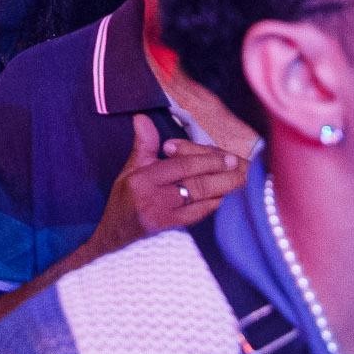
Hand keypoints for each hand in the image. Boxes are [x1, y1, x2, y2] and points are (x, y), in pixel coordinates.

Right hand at [88, 115, 245, 257]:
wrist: (112, 235)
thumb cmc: (123, 199)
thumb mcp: (129, 170)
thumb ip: (143, 145)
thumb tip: (142, 118)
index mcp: (143, 179)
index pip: (180, 166)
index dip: (206, 159)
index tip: (226, 157)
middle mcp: (153, 197)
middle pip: (195, 183)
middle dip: (221, 175)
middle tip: (241, 168)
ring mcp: (162, 215)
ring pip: (199, 199)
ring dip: (222, 189)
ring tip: (240, 181)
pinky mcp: (168, 229)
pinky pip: (195, 215)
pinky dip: (211, 205)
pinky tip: (223, 198)